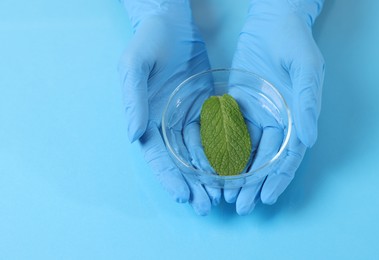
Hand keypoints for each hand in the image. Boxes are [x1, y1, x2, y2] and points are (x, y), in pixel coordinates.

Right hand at [118, 0, 220, 214]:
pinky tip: (234, 166)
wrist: (171, 21)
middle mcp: (166, 122)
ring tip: (222, 194)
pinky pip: (215, 133)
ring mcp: (187, 116)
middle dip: (192, 184)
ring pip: (200, 152)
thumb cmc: (149, 40)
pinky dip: (223, 151)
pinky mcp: (205, 107)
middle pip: (179, 160)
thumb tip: (133, 136)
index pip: (157, 155)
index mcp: (147, 117)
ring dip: (210, 174)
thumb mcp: (135, 66)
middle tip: (207, 205)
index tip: (182, 195)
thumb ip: (134, 100)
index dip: (168, 176)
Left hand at [228, 0, 324, 214]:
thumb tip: (310, 140)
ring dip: (234, 173)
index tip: (265, 198)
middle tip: (239, 205)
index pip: (287, 156)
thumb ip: (306, 104)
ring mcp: (254, 115)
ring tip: (223, 193)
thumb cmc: (294, 43)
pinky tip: (210, 165)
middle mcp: (274, 121)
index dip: (277, 179)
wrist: (271, 22)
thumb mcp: (306, 70)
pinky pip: (226, 131)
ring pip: (243, 150)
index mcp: (295, 118)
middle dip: (252, 184)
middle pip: (263, 159)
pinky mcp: (235, 105)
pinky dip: (219, 149)